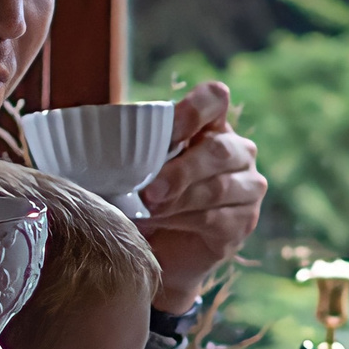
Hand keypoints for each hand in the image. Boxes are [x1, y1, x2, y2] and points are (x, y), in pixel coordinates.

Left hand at [138, 80, 264, 310]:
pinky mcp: (244, 221)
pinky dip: (185, 221)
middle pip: (219, 149)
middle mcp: (238, 151)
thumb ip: (134, 150)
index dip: (193, 110)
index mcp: (211, 125)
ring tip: (148, 210)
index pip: (215, 99)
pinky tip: (162, 224)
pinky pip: (217, 218)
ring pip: (218, 187)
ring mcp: (248, 187)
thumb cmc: (148, 198)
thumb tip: (100, 144)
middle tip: (148, 192)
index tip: (169, 132)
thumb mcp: (139, 167)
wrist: (163, 249)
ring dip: (179, 200)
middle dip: (180, 171)